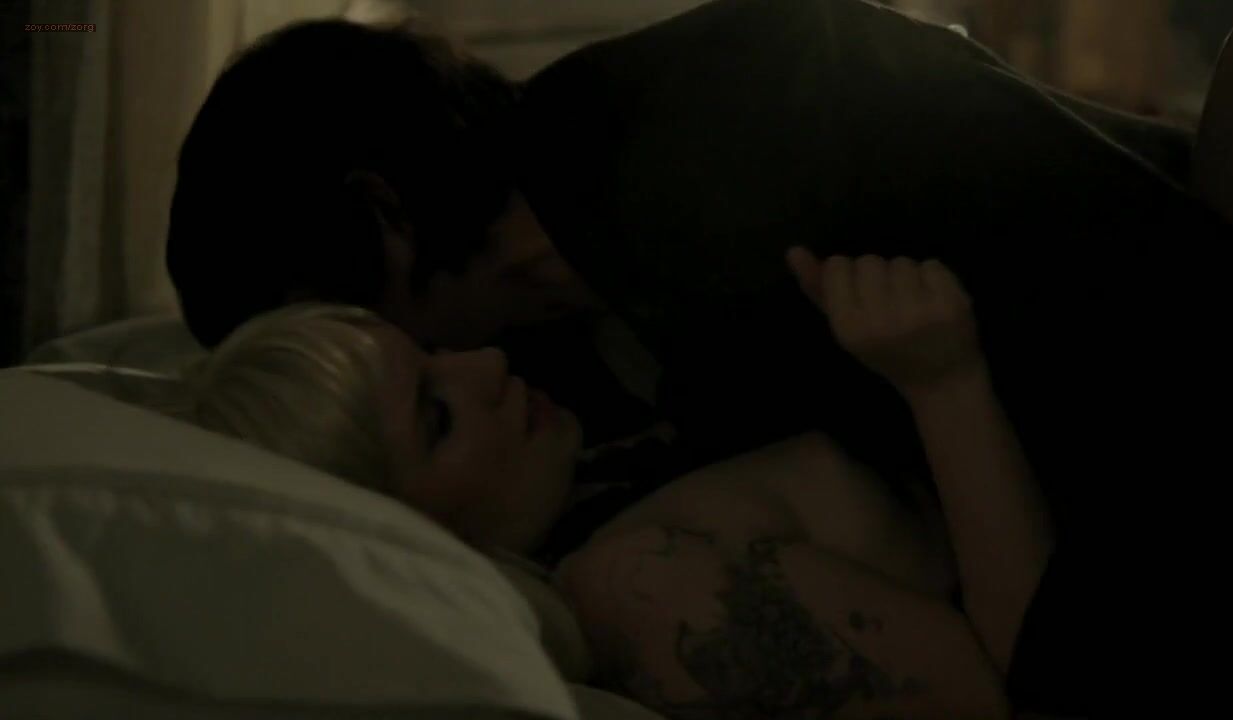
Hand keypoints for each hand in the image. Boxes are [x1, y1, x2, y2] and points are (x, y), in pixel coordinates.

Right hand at [787, 249, 985, 393]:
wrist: (940, 380)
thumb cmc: (886, 352)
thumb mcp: (846, 327)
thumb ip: (818, 289)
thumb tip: (793, 251)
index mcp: (849, 327)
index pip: (838, 266)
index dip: (849, 276)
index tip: (861, 298)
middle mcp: (881, 319)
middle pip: (869, 260)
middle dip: (879, 276)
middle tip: (890, 305)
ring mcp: (919, 311)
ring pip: (902, 261)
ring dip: (907, 277)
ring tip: (913, 304)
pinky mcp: (951, 304)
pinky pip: (932, 266)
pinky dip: (934, 279)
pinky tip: (934, 302)